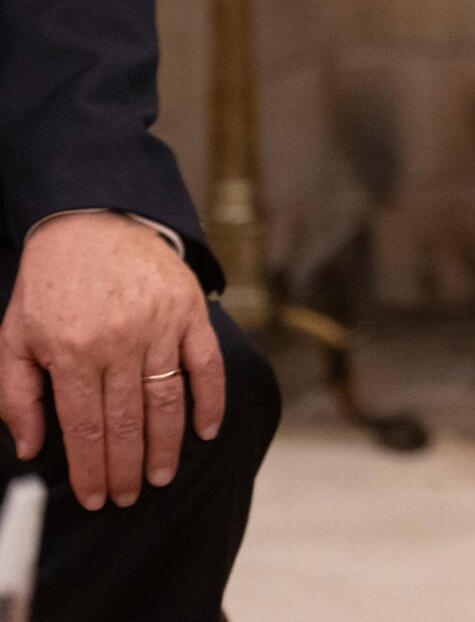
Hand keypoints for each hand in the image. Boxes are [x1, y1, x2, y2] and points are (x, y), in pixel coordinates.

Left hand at [0, 213, 224, 509]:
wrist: (91, 223)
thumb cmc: (50, 284)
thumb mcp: (14, 336)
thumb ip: (16, 394)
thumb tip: (33, 447)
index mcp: (72, 351)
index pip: (85, 427)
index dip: (91, 469)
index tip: (97, 497)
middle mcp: (119, 342)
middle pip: (127, 421)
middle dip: (127, 467)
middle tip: (129, 496)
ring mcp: (160, 326)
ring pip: (167, 400)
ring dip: (166, 445)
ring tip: (161, 476)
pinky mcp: (190, 311)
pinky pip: (206, 364)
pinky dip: (210, 400)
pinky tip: (206, 430)